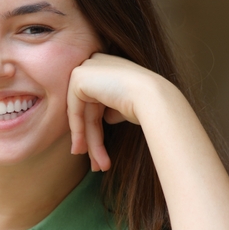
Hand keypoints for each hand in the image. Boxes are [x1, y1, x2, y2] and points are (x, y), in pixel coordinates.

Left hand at [66, 53, 165, 171]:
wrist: (153, 97)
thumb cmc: (147, 104)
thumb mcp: (123, 107)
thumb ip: (110, 108)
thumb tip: (104, 118)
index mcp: (107, 67)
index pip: (95, 102)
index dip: (94, 129)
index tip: (96, 152)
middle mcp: (95, 63)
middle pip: (87, 109)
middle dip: (91, 139)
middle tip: (94, 163)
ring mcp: (85, 68)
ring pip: (81, 113)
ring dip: (89, 142)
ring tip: (96, 166)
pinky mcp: (78, 77)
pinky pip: (74, 110)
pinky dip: (79, 131)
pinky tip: (85, 150)